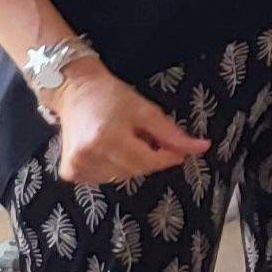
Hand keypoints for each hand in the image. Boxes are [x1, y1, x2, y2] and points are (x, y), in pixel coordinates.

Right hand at [50, 63, 208, 186]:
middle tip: (145, 138)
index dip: (167, 157)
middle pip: (136, 170)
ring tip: (123, 140)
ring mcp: (76, 166)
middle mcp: (88, 155)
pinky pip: (105, 178)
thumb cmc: (112, 97)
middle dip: (149, 158)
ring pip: (122, 176)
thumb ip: (172, 133)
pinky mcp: (70, 172)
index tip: (179, 151)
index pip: (148, 161)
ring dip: (131, 163)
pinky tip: (108, 149)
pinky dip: (114, 167)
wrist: (75, 92)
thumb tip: (202, 148)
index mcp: (107, 138)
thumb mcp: (146, 110)